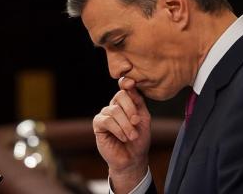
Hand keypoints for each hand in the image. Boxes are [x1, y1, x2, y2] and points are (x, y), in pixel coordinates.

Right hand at [93, 77, 151, 191]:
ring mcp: (105, 114)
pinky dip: (117, 130)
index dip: (127, 83)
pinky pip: (107, 121)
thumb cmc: (139, 140)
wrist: (133, 159)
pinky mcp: (98, 124)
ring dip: (126, 125)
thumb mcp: (144, 119)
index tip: (132, 84)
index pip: (125, 88)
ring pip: (115, 110)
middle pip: (120, 95)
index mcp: (126, 103)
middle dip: (131, 109)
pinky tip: (123, 137)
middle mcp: (114, 106)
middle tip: (137, 122)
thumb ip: (138, 103)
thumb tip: (131, 87)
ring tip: (132, 136)